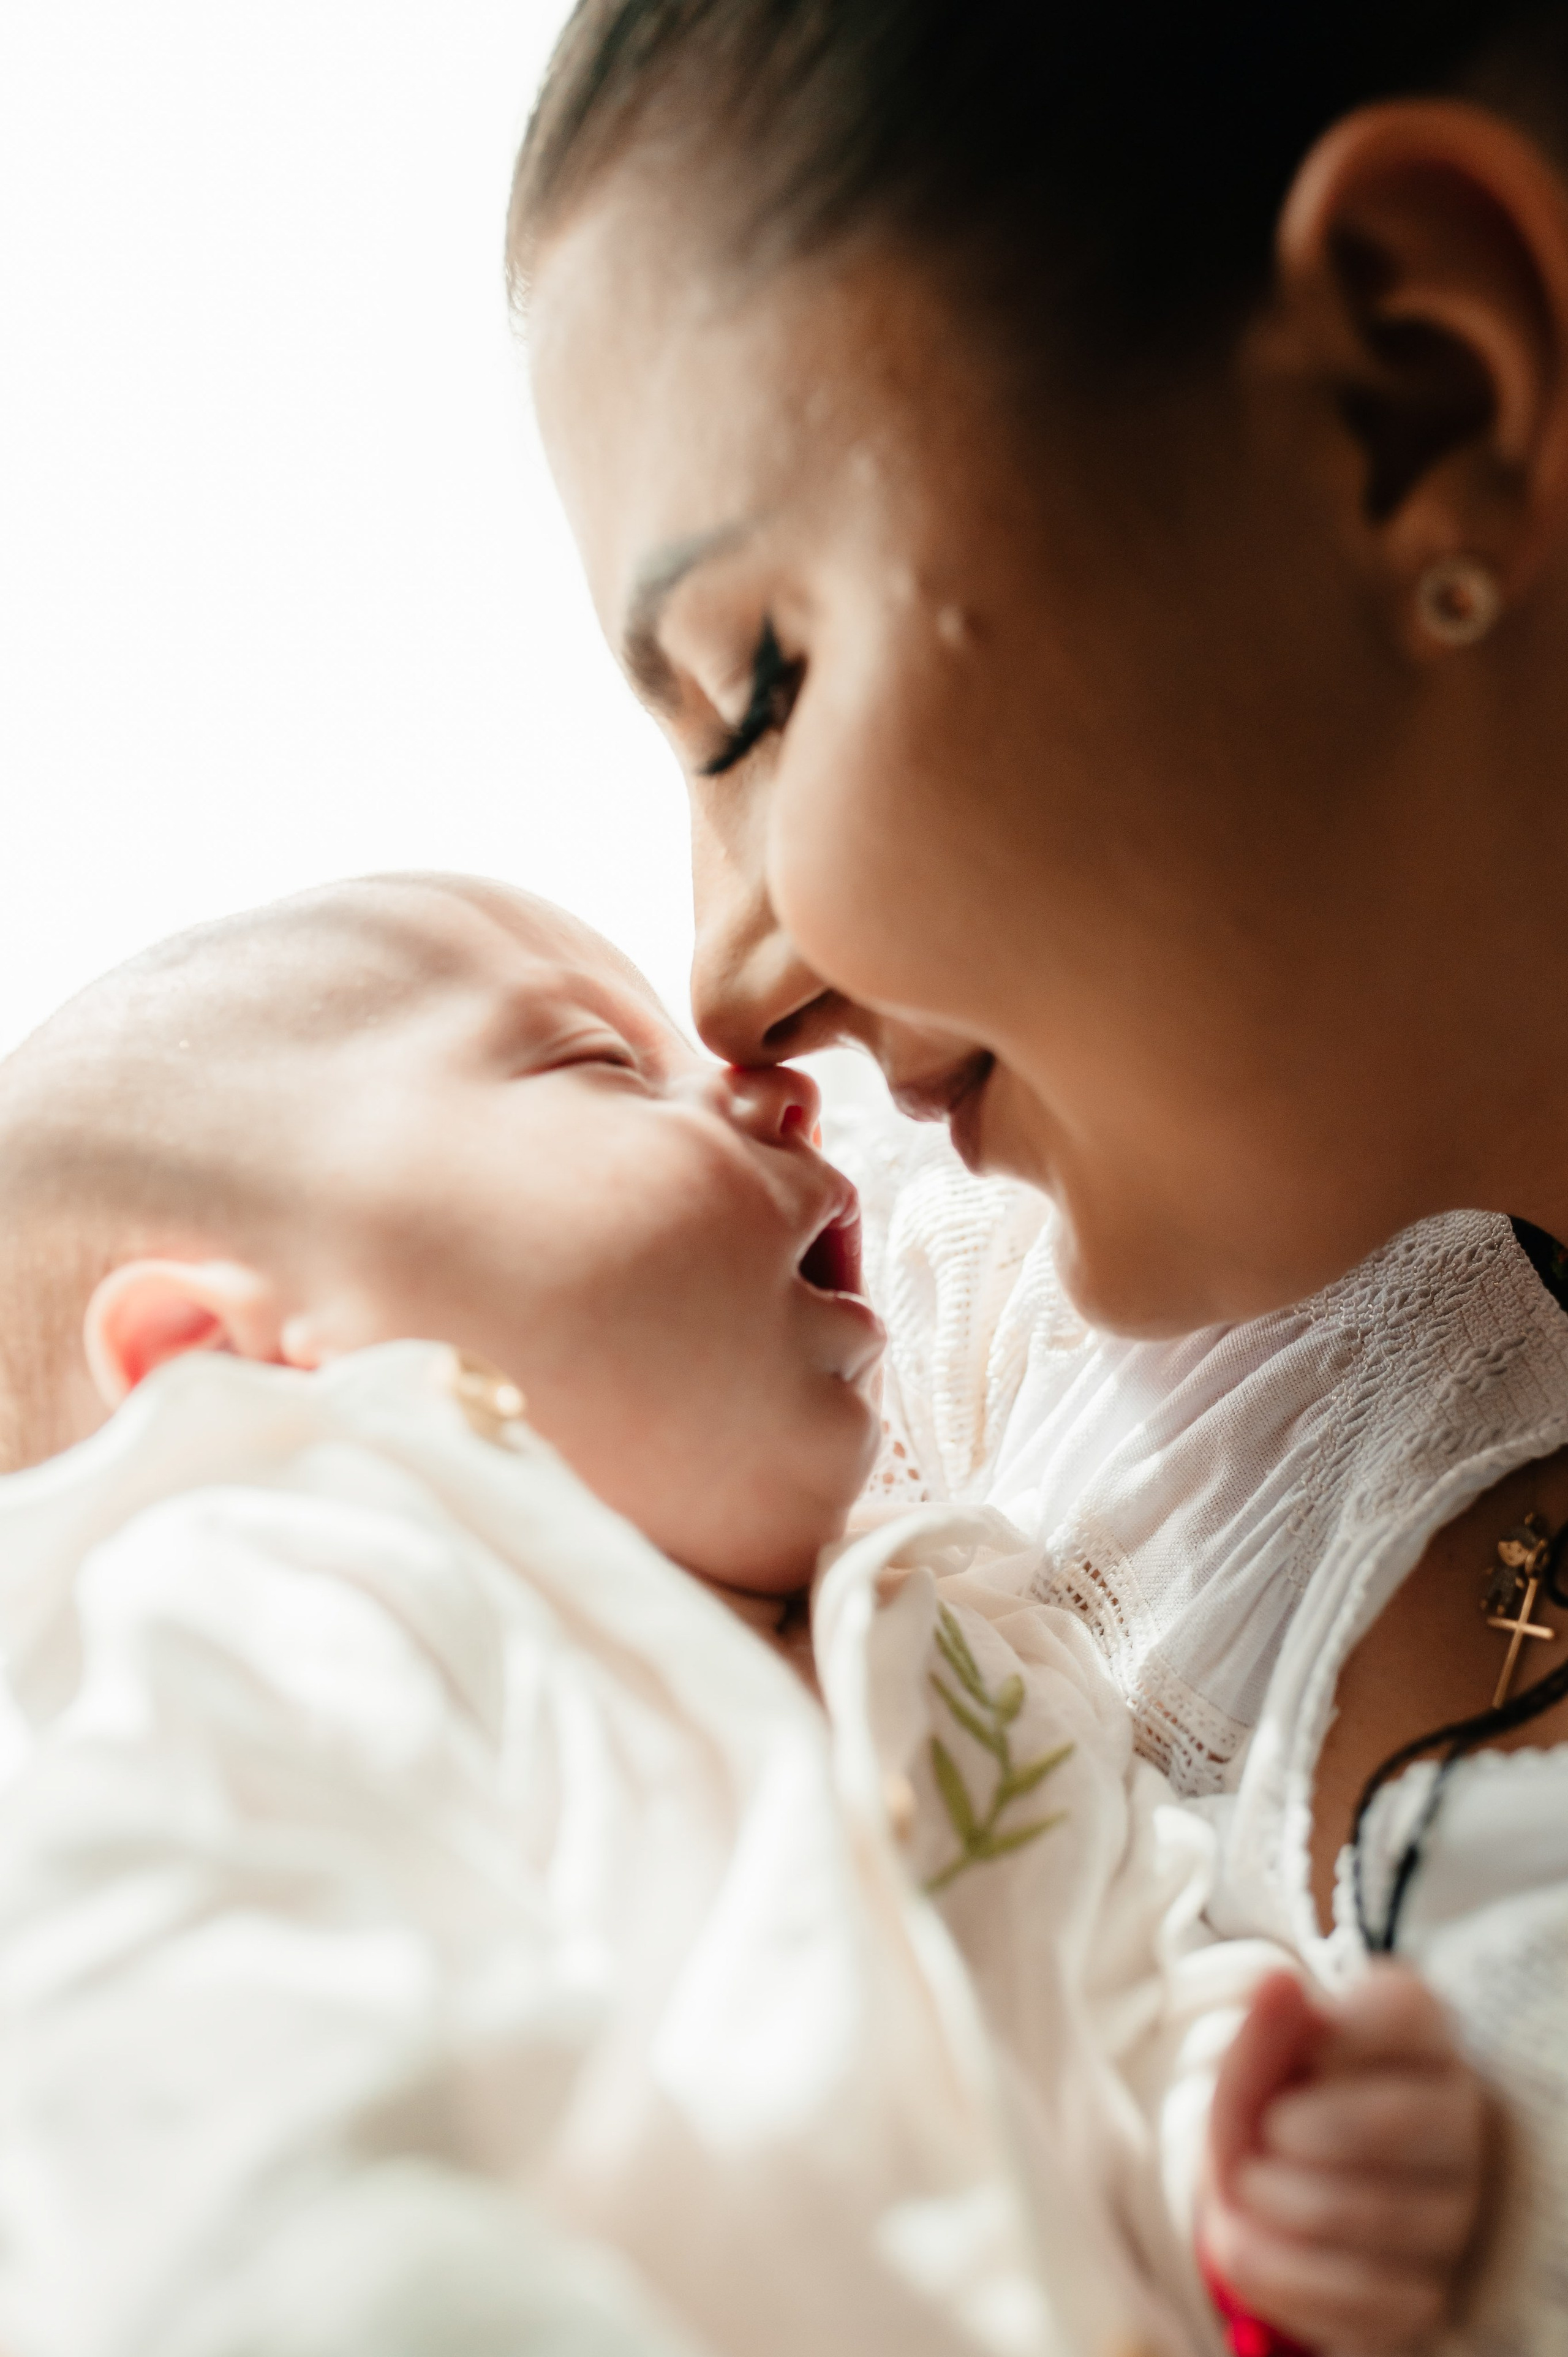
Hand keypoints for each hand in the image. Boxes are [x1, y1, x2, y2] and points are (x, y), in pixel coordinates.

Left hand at [1199, 1964, 1488, 2354]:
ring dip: (1283, 2200)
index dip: (1348, 2023)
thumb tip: (1278, 1983)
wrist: (1265, 2197)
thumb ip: (1263, 2027)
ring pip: (1381, 2212)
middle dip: (1305, 2126)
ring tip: (1247, 2186)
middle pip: (1404, 2118)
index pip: (1410, 2010)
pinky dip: (1284, 2271)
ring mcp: (1449, 2213)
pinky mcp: (1423, 2293)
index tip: (1307, 2042)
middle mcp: (1453, 2121)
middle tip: (1267, 2131)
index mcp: (1419, 2037)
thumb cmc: (1274, 2102)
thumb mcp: (1253, 2059)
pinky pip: (1365, 2294)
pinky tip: (1245, 2246)